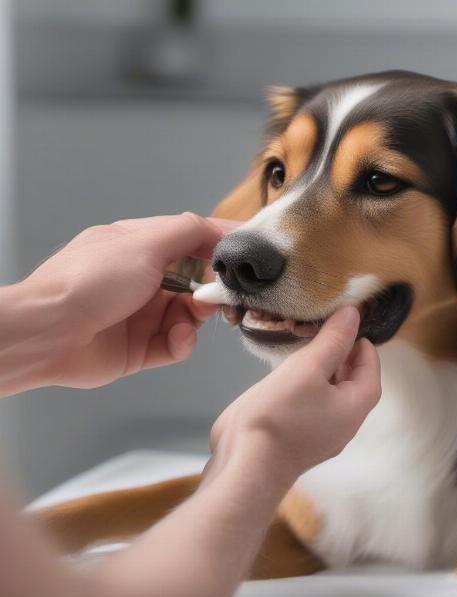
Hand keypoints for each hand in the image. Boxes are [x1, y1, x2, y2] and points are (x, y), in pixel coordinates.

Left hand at [18, 213, 237, 388]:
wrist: (49, 333)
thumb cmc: (91, 280)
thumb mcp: (144, 243)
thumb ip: (187, 231)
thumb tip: (219, 229)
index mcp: (141, 247)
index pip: (191, 240)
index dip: (220, 245)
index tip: (249, 252)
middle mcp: (144, 279)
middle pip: (196, 283)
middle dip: (212, 290)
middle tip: (223, 297)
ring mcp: (142, 315)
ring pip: (190, 315)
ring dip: (197, 317)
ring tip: (189, 320)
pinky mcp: (141, 348)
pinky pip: (176, 344)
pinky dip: (182, 341)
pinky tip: (177, 338)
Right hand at [208, 306, 381, 481]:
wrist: (246, 465)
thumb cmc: (280, 414)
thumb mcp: (309, 368)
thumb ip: (333, 340)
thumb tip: (353, 313)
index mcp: (355, 406)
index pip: (370, 368)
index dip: (360, 341)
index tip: (343, 322)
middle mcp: (344, 423)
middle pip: (352, 381)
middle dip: (341, 353)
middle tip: (322, 329)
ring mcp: (320, 433)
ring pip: (330, 392)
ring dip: (322, 369)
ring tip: (304, 346)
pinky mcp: (298, 437)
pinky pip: (311, 404)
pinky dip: (306, 385)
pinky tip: (287, 373)